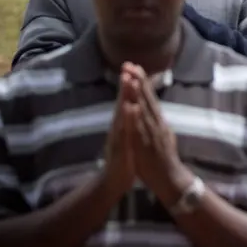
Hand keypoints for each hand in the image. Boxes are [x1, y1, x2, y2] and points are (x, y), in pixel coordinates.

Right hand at [101, 70, 137, 197]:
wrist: (113, 181)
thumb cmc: (123, 158)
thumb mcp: (127, 136)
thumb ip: (127, 121)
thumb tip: (130, 105)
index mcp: (123, 124)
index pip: (127, 100)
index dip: (130, 84)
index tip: (133, 66)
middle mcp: (118, 127)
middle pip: (122, 102)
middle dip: (126, 84)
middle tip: (127, 66)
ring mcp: (118, 136)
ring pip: (122, 113)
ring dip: (125, 97)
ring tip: (128, 80)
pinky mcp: (121, 147)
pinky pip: (125, 131)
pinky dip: (128, 119)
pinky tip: (131, 108)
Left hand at [125, 64, 194, 207]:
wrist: (170, 179)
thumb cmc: (163, 158)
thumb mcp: (162, 135)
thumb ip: (157, 122)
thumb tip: (155, 109)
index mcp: (158, 121)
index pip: (150, 97)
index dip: (142, 82)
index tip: (135, 66)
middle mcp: (157, 123)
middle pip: (148, 99)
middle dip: (139, 81)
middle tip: (132, 64)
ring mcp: (153, 133)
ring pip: (145, 110)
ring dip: (139, 94)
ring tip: (133, 78)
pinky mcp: (148, 144)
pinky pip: (141, 128)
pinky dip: (137, 117)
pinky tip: (132, 106)